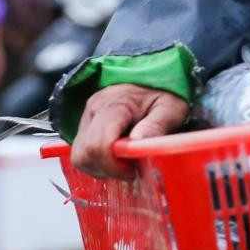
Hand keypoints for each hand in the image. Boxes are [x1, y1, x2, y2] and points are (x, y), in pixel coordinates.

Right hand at [71, 84, 186, 180]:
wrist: (151, 78)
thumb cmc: (163, 93)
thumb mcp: (171, 107)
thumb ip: (157, 125)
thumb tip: (139, 143)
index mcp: (114, 104)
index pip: (99, 143)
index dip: (113, 165)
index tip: (133, 170)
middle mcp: (93, 110)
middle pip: (85, 153)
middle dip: (107, 169)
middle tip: (131, 170)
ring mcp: (86, 118)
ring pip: (79, 156)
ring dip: (100, 168)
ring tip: (124, 165)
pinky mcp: (85, 126)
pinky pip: (81, 154)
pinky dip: (96, 163)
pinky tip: (116, 160)